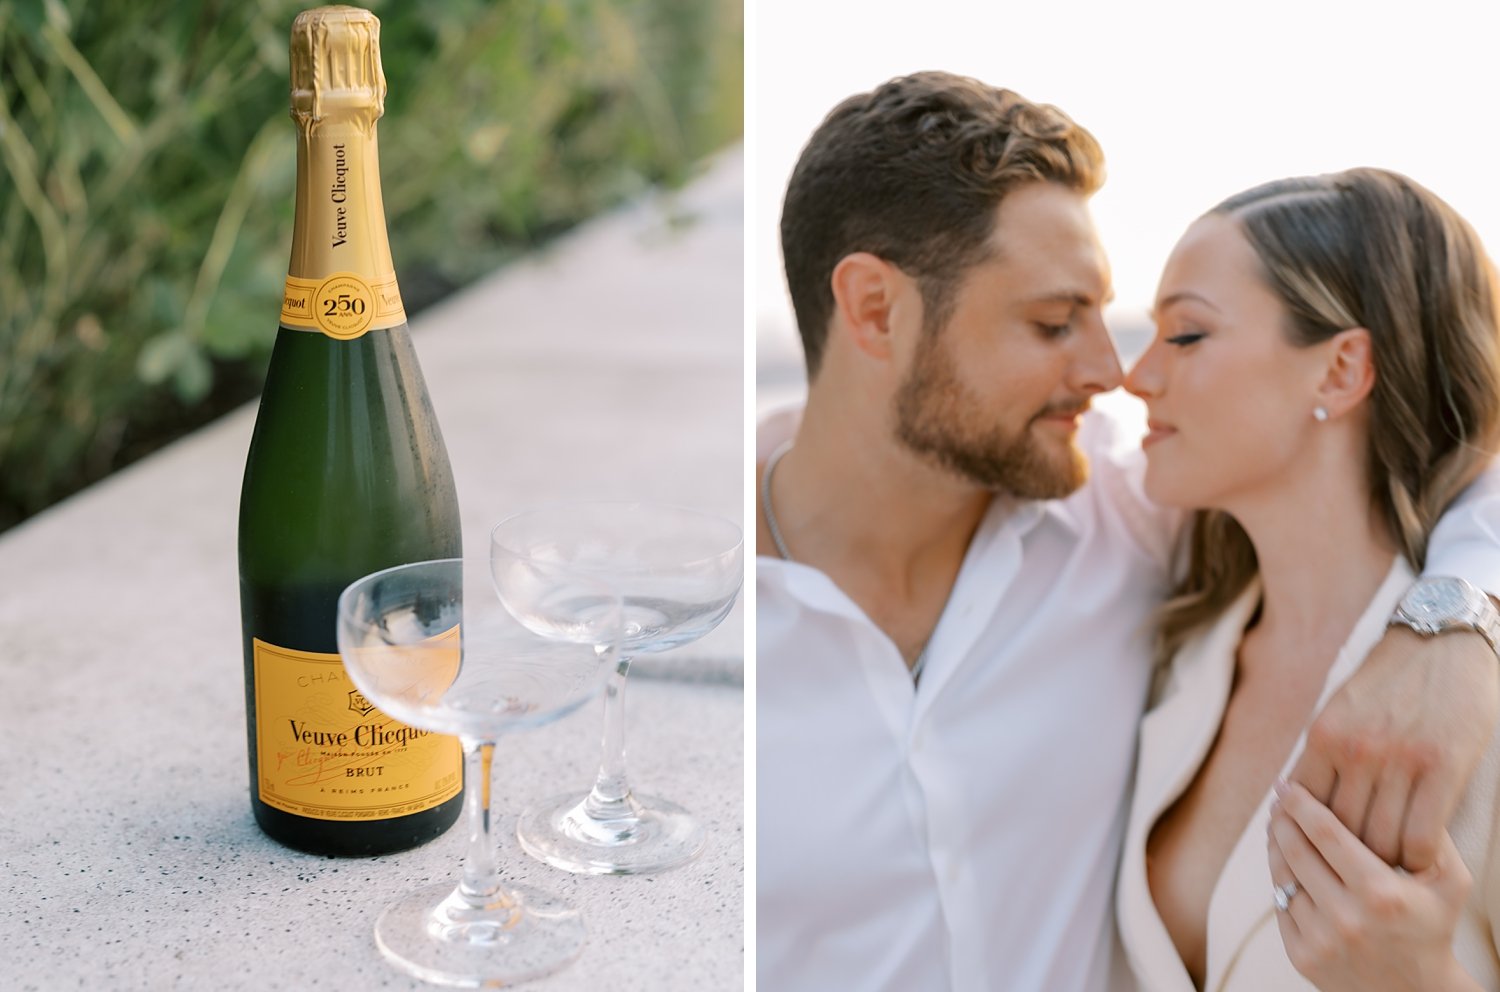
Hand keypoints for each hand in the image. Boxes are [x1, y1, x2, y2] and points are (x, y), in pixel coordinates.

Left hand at [1268, 781, 1477, 991]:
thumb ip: (1432, 839)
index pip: (1326, 834)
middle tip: (1279, 799)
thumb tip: (1403, 793)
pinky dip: (1279, 878)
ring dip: (1275, 845)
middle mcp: (1346, 917)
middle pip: (1296, 850)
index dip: (1301, 804)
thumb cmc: (1431, 929)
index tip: (1287, 785)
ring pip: (1283, 876)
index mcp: (1380, 893)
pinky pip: (1280, 904)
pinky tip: (1284, 861)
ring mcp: (1321, 939)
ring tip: (1278, 825)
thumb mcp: (1449, 884)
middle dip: (1282, 819)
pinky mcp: (1302, 956)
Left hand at [1290, 626, 1497, 869]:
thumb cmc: (1389, 680)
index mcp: (1323, 736)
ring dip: (1382, 865)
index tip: (1319, 856)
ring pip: (1379, 840)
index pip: (1304, 807)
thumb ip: (1323, 755)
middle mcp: (1355, 750)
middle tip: (1352, 877)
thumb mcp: (1339, 710)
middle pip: (1340, 831)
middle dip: (1344, 859)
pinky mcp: (1442, 767)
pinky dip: (1416, 858)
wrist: (1441, 640)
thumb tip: (1299, 802)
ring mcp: (1398, 760)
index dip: (1309, 838)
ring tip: (1385, 876)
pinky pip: (1420, 836)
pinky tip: (1418, 860)